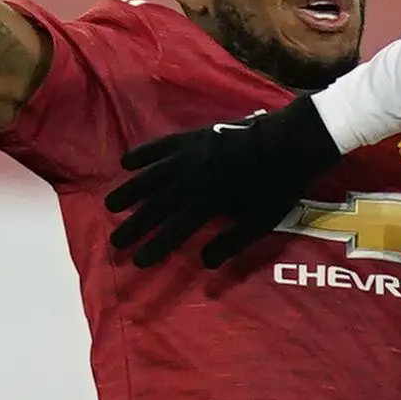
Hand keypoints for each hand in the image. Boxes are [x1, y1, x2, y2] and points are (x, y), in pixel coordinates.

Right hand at [105, 96, 344, 267]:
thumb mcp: (259, 222)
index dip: (154, 249)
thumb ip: (231, 243)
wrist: (289, 141)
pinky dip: (141, 154)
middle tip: (115, 242)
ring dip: (128, 192)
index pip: (173, 232)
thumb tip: (203, 263)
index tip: (137, 262)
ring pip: (150, 176)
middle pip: (155, 207)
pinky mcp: (192, 136)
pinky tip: (126, 163)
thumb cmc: (278, 186)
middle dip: (133, 227)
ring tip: (111, 206)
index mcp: (208, 203)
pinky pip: (159, 146)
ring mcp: (189, 155)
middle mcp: (191, 180)